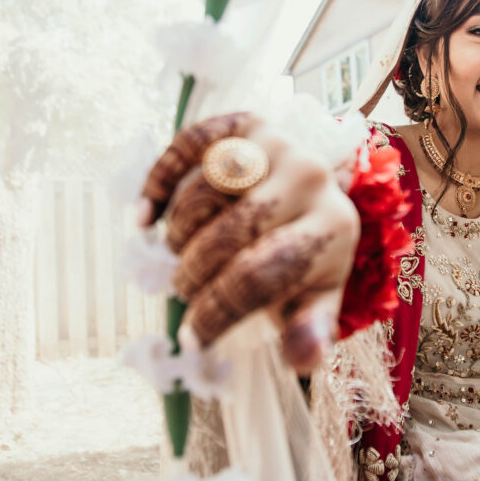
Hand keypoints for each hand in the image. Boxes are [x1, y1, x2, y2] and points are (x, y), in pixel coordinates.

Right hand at [138, 112, 360, 373]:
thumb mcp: (315, 297)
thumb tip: (303, 358)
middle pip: (231, 232)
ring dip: (179, 232)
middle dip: (195, 274)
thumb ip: (310, 329)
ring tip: (178, 255)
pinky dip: (160, 178)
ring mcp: (278, 144)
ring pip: (206, 189)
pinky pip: (192, 143)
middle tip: (183, 291)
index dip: (217, 311)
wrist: (313, 195)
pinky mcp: (247, 122)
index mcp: (334, 228)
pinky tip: (145, 214)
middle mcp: (310, 177)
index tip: (192, 338)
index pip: (262, 275)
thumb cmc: (306, 256)